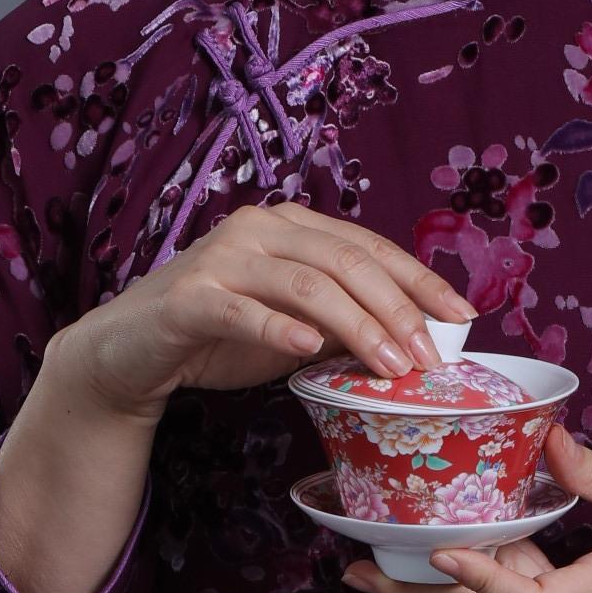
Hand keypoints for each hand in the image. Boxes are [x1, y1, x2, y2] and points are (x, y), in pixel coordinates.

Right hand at [51, 203, 472, 425]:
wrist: (131, 352)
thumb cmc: (219, 335)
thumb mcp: (294, 328)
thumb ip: (344, 322)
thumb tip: (414, 339)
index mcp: (290, 226)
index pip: (369, 247)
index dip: (420, 281)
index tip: (461, 317)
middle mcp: (258, 229)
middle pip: (345, 262)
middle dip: (396, 311)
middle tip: (428, 357)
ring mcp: (221, 258)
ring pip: (305, 284)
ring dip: (355, 326)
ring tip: (389, 367)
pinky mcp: (189, 297)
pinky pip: (243, 310)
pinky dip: (279, 330)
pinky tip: (309, 350)